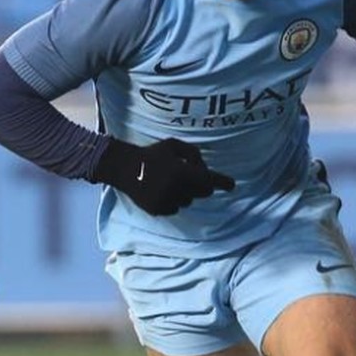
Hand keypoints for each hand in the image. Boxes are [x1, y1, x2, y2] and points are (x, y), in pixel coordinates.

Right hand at [91, 137, 235, 215]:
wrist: (124, 168)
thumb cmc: (151, 154)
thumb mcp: (173, 145)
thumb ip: (193, 154)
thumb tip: (203, 168)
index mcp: (182, 172)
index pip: (208, 179)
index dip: (223, 182)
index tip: (231, 185)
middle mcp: (177, 189)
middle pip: (203, 192)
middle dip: (201, 185)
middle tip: (190, 176)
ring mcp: (167, 201)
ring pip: (188, 201)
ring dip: (186, 193)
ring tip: (169, 181)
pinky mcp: (158, 210)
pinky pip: (175, 208)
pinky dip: (172, 201)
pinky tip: (161, 190)